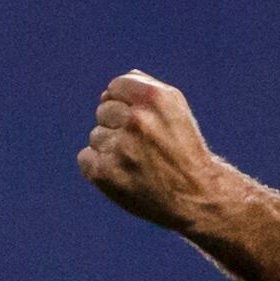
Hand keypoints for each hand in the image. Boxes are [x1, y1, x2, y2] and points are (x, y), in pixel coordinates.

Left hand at [79, 71, 230, 230]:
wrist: (194, 194)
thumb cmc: (183, 148)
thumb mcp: (176, 108)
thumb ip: (146, 88)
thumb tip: (111, 88)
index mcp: (155, 99)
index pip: (115, 87)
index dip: (122, 102)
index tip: (136, 118)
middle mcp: (137, 120)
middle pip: (103, 110)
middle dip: (117, 124)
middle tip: (141, 144)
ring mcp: (120, 147)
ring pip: (95, 136)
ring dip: (110, 147)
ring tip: (136, 161)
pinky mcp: (105, 172)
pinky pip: (85, 158)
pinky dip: (98, 166)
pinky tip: (123, 173)